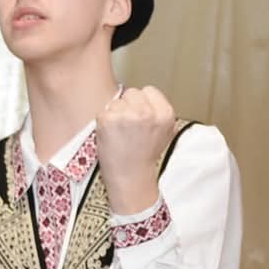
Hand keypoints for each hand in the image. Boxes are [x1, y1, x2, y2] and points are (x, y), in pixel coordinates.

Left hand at [96, 85, 174, 213]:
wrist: (131, 178)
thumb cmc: (144, 157)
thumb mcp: (164, 132)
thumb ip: (158, 112)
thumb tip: (145, 97)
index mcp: (165, 113)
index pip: (148, 90)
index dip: (142, 103)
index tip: (140, 118)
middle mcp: (148, 112)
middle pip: (131, 92)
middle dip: (128, 106)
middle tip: (128, 127)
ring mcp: (127, 115)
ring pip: (116, 101)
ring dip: (115, 114)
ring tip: (120, 134)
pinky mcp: (109, 119)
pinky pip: (103, 111)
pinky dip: (104, 123)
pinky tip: (111, 137)